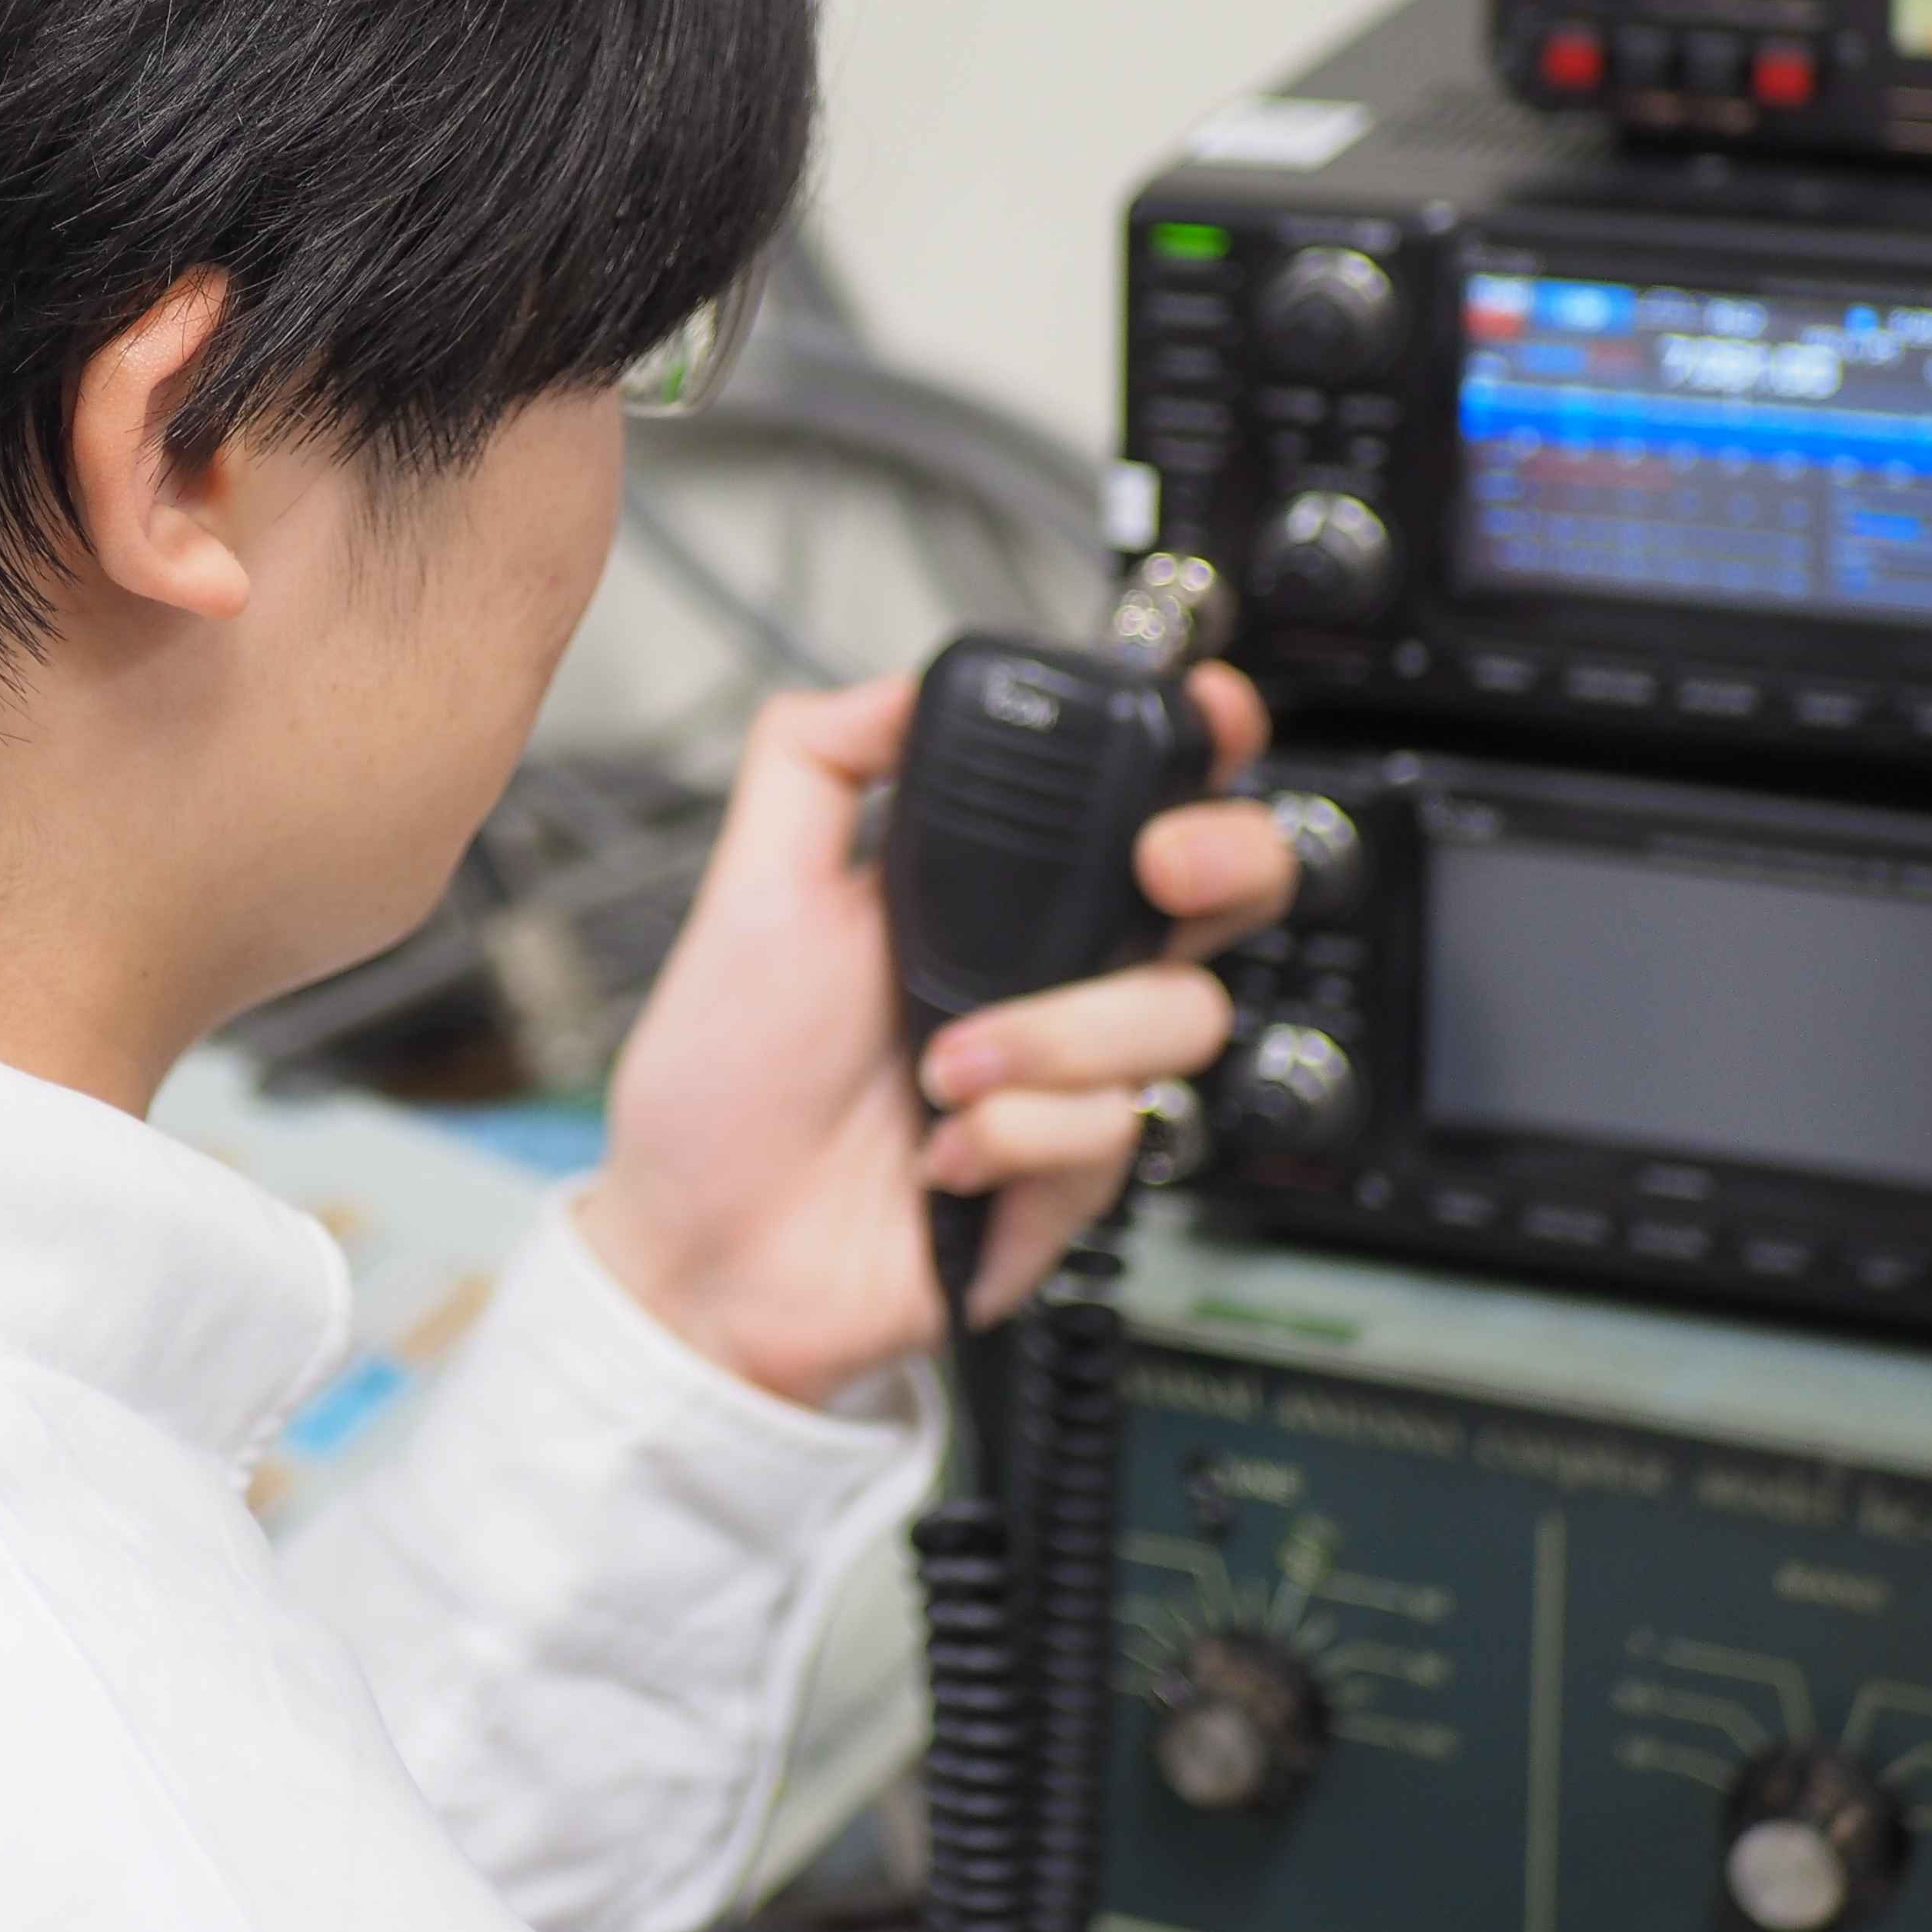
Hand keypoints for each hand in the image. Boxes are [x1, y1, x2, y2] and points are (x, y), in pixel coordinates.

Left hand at [574, 666, 1292, 1409]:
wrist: (705, 1249)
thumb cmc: (721, 1085)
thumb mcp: (750, 895)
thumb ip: (813, 765)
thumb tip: (895, 682)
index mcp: (988, 896)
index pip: (1130, 799)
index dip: (1196, 750)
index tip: (1200, 717)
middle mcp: (1050, 980)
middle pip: (1226, 895)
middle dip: (1220, 860)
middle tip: (1159, 871)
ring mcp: (1073, 1080)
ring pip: (1178, 1018)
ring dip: (1053, 1038)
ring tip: (940, 1068)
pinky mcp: (1072, 1181)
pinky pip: (1112, 1133)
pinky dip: (1012, 1136)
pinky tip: (937, 1153)